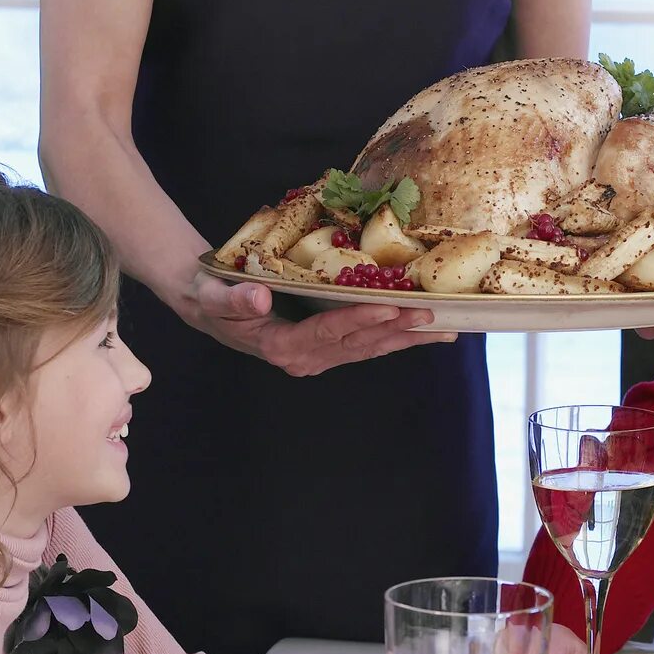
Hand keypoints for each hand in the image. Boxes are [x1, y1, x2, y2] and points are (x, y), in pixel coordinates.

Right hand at [187, 269, 451, 377]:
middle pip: (358, 343)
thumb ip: (234, 299)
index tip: (389, 306)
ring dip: (406, 338)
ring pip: (369, 348)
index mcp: (281, 346)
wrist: (208, 305)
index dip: (359, 320)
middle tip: (433, 315)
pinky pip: (366, 345)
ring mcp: (318, 357)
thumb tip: (258, 299)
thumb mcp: (214, 295)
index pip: (327, 332)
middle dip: (397, 329)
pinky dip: (397, 337)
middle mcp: (304, 358)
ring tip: (445, 329)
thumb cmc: (211, 295)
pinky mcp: (326, 349)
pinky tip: (425, 332)